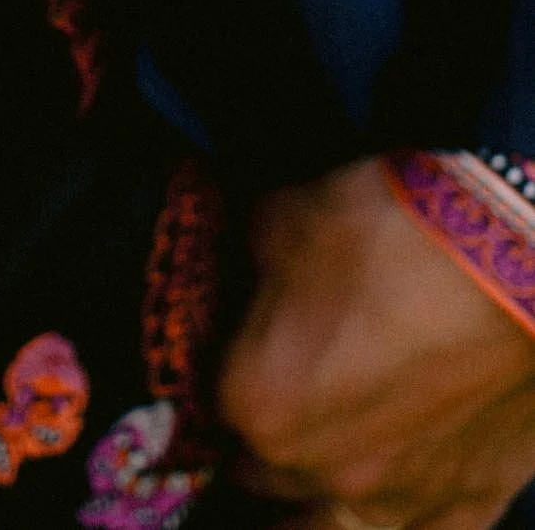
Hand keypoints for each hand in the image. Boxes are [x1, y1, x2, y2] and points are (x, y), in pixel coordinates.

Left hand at [218, 157, 534, 529]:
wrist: (510, 259)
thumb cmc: (388, 233)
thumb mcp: (281, 223)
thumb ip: (253, 276)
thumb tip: (256, 286)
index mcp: (258, 405)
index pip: (217, 409)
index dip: (232, 377)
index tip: (246, 353)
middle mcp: (318, 470)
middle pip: (266, 473)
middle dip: (267, 440)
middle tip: (289, 398)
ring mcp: (399, 499)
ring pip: (329, 529)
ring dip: (314, 504)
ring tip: (316, 480)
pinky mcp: (470, 504)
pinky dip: (401, 516)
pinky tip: (392, 495)